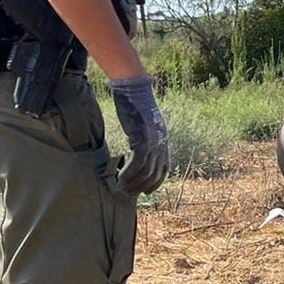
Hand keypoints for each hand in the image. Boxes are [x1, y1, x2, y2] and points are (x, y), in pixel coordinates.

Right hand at [110, 76, 170, 194]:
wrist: (133, 89)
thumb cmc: (135, 105)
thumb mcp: (144, 124)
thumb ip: (145, 137)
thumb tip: (137, 149)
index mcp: (164, 140)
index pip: (163, 169)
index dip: (155, 183)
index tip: (145, 191)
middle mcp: (161, 143)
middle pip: (154, 174)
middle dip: (141, 187)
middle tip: (128, 194)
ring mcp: (153, 141)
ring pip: (145, 171)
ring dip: (132, 183)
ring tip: (120, 188)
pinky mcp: (142, 138)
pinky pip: (136, 163)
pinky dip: (127, 174)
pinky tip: (119, 178)